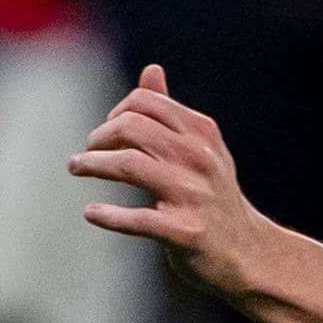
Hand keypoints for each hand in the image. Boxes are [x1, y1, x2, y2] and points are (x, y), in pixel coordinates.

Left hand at [68, 66, 269, 296]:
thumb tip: (151, 69)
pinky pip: (136, 219)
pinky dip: (107, 215)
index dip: (115, 114)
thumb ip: (172, 112)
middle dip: (99, 138)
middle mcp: (199, 158)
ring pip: (128, 165)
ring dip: (92, 164)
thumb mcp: (202, 150)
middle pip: (131, 127)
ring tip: (75, 167)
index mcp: (202, 133)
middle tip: (85, 153)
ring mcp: (193, 195)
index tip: (106, 134)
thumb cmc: (215, 197)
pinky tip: (90, 213)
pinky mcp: (185, 232)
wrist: (248, 253)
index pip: (143, 103)